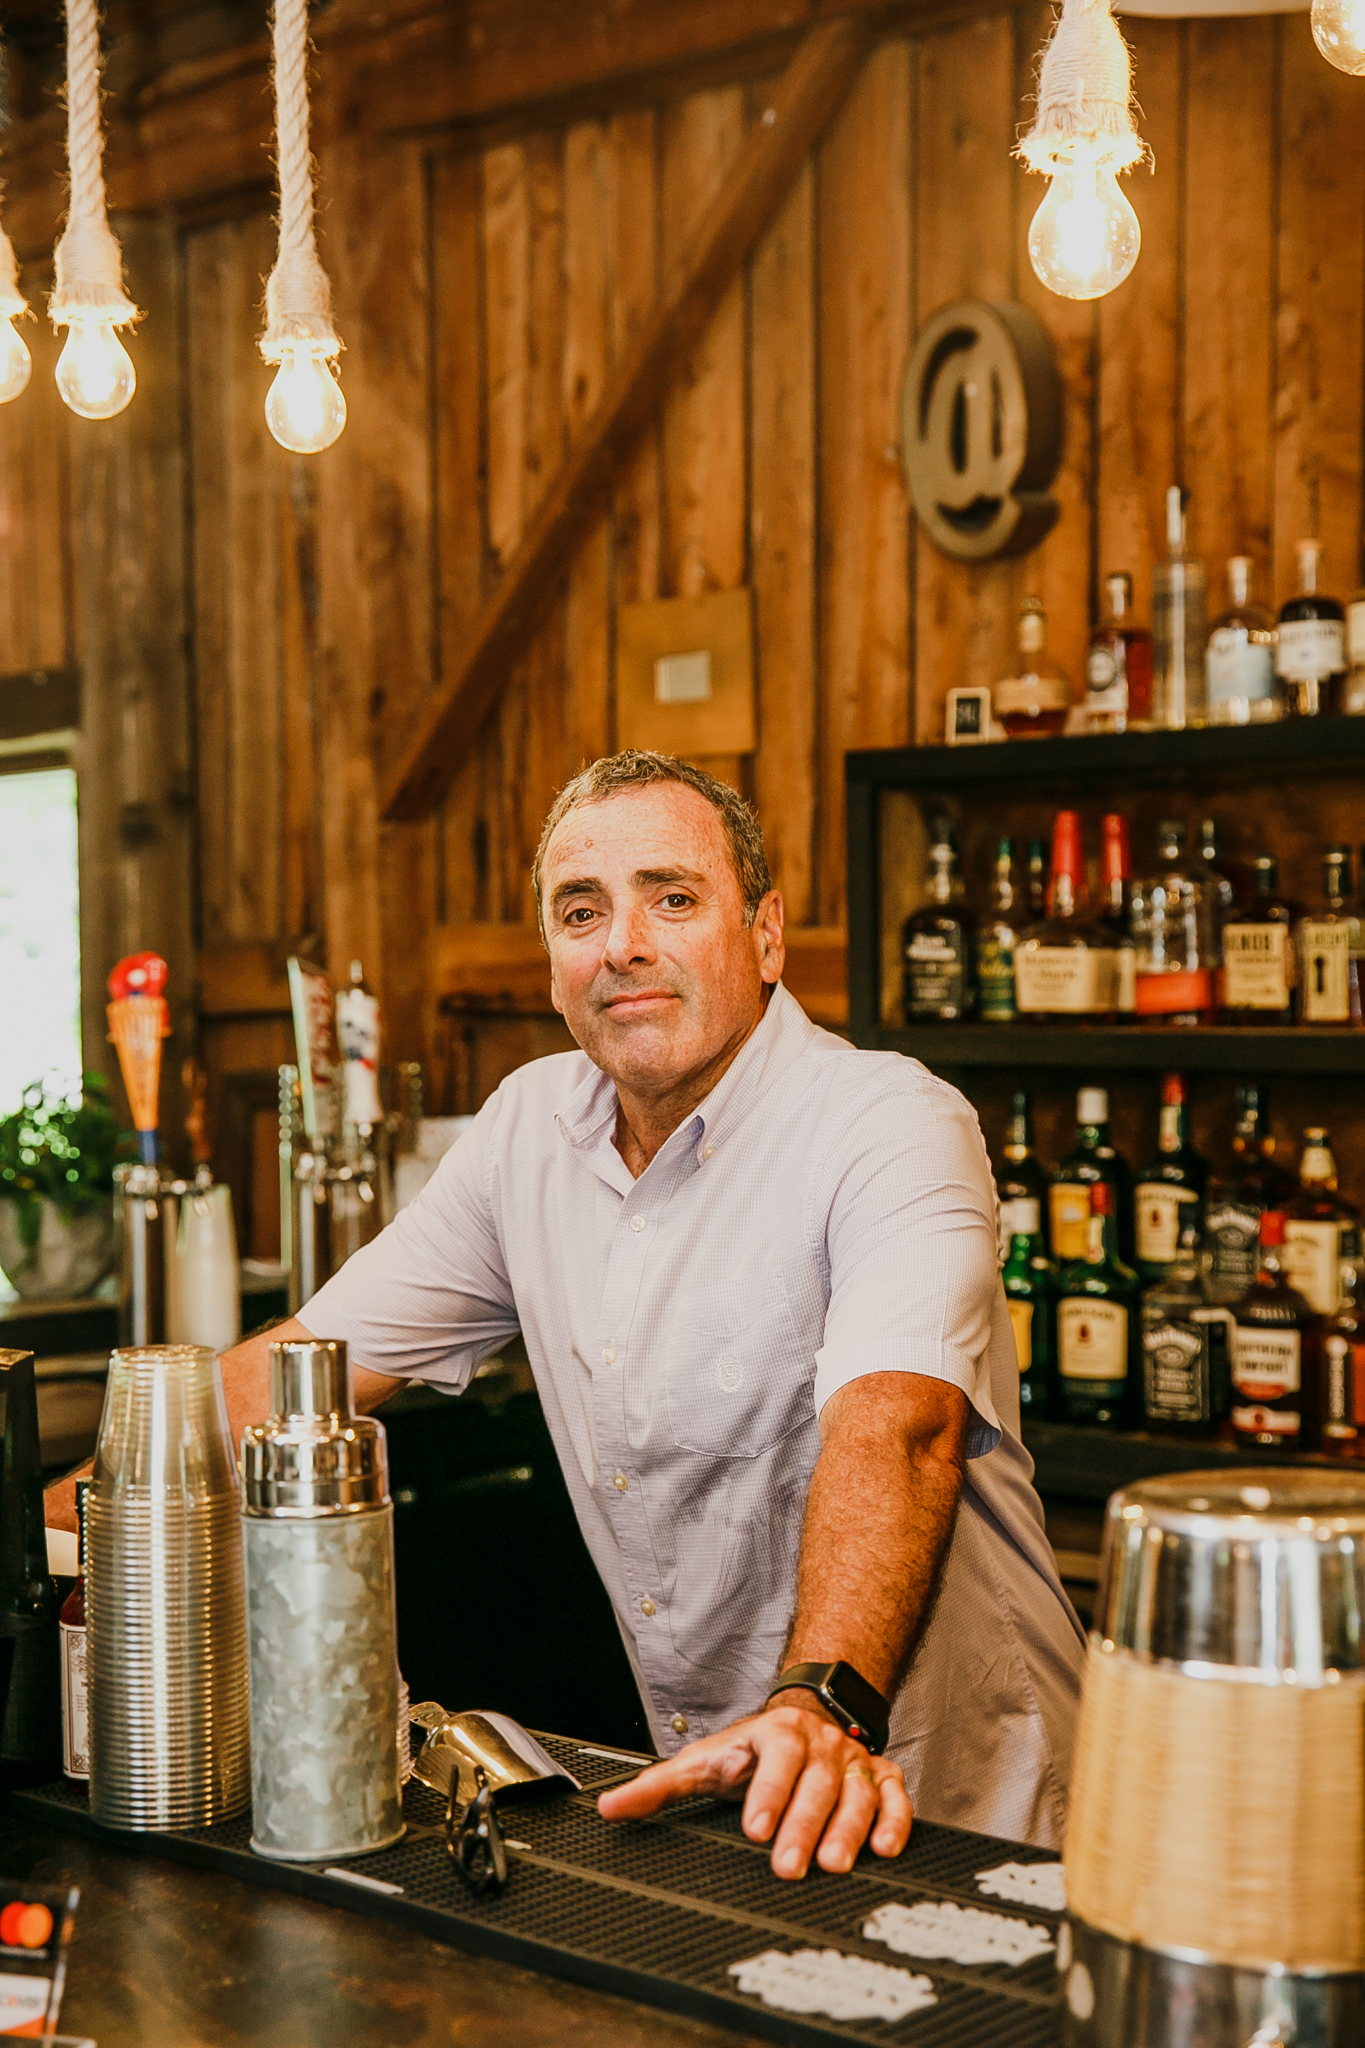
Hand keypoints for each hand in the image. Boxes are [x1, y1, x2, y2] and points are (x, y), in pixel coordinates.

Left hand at [596, 1695, 911, 1879]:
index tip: (755, 1829)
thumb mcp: (705, 1761)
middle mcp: (819, 1745)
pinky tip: (885, 1849)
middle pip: (816, 1782)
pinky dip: (894, 1821)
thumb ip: (661, 1786)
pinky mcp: (882, 1778)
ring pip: (856, 1792)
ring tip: (835, 1865)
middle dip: (804, 1825)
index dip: (768, 1792)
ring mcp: (852, 1762)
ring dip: (848, 1829)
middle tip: (790, 1865)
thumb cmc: (751, 1753)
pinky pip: (895, 1797)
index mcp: (776, 1734)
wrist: (804, 1719)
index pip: (777, 1757)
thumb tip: (610, 1808)